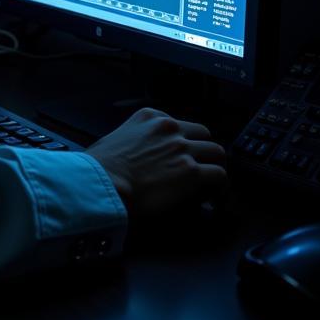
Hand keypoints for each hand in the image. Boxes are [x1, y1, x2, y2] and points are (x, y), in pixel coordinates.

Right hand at [85, 107, 227, 216]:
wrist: (103, 183)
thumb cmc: (99, 168)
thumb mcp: (113, 140)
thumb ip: (130, 140)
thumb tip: (132, 157)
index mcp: (149, 117)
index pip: (179, 125)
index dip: (183, 144)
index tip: (182, 158)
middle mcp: (169, 127)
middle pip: (203, 134)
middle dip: (204, 152)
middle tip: (202, 171)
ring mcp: (183, 148)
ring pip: (217, 152)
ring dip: (215, 168)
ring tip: (212, 187)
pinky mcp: (192, 172)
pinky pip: (220, 176)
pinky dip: (221, 190)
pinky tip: (215, 202)